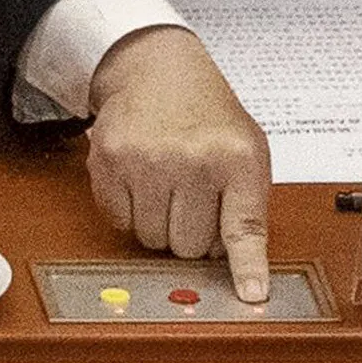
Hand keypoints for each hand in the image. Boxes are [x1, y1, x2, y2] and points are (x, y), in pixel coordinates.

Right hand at [85, 25, 270, 302]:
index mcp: (237, 157)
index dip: (247, 267)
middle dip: (192, 233)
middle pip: (191, 248)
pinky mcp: (109, 162)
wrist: (158, 68)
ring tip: (168, 184)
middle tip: (193, 197)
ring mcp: (147, 161)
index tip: (252, 294)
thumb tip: (240, 270)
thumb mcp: (246, 148)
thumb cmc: (207, 115)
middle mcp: (193, 160)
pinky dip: (130, 211)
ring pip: (152, 241)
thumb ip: (247, 206)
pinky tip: (141, 179)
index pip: (244, 227)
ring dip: (160, 224)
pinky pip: (120, 223)